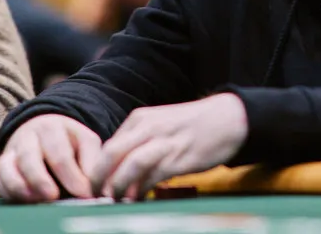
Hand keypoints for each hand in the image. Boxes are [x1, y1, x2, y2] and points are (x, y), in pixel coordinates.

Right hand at [0, 114, 102, 202]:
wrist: (43, 127)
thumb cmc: (69, 140)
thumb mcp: (85, 142)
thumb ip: (91, 162)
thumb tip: (97, 187)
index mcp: (52, 128)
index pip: (60, 154)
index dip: (71, 176)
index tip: (83, 194)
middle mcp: (27, 137)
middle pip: (29, 158)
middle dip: (40, 180)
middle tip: (53, 197)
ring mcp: (12, 151)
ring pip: (8, 168)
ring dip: (21, 187)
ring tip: (37, 201)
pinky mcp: (2, 166)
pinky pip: (0, 180)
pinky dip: (9, 192)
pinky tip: (25, 201)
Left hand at [88, 93, 247, 200]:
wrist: (227, 119)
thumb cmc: (191, 126)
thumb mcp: (159, 125)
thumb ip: (138, 142)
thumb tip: (117, 170)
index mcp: (140, 119)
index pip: (107, 146)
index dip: (96, 169)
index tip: (94, 187)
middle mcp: (148, 128)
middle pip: (112, 154)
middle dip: (99, 179)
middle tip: (96, 197)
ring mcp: (164, 142)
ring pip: (129, 165)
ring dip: (118, 187)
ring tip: (114, 201)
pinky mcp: (179, 158)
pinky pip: (152, 177)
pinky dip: (141, 191)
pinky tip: (138, 199)